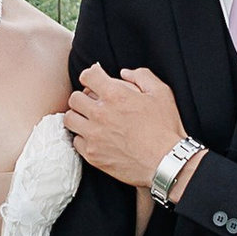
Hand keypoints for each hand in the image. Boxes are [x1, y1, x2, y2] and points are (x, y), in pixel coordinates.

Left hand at [65, 62, 191, 192]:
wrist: (166, 162)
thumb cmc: (165, 128)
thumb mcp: (161, 93)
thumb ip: (142, 76)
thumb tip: (124, 73)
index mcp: (116, 95)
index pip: (87, 76)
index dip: (91, 75)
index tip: (95, 80)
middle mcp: (100, 113)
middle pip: (74, 98)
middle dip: (83, 96)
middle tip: (93, 102)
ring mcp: (94, 135)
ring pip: (70, 119)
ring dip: (78, 116)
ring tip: (89, 119)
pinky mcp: (92, 154)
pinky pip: (76, 141)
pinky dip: (82, 137)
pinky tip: (94, 137)